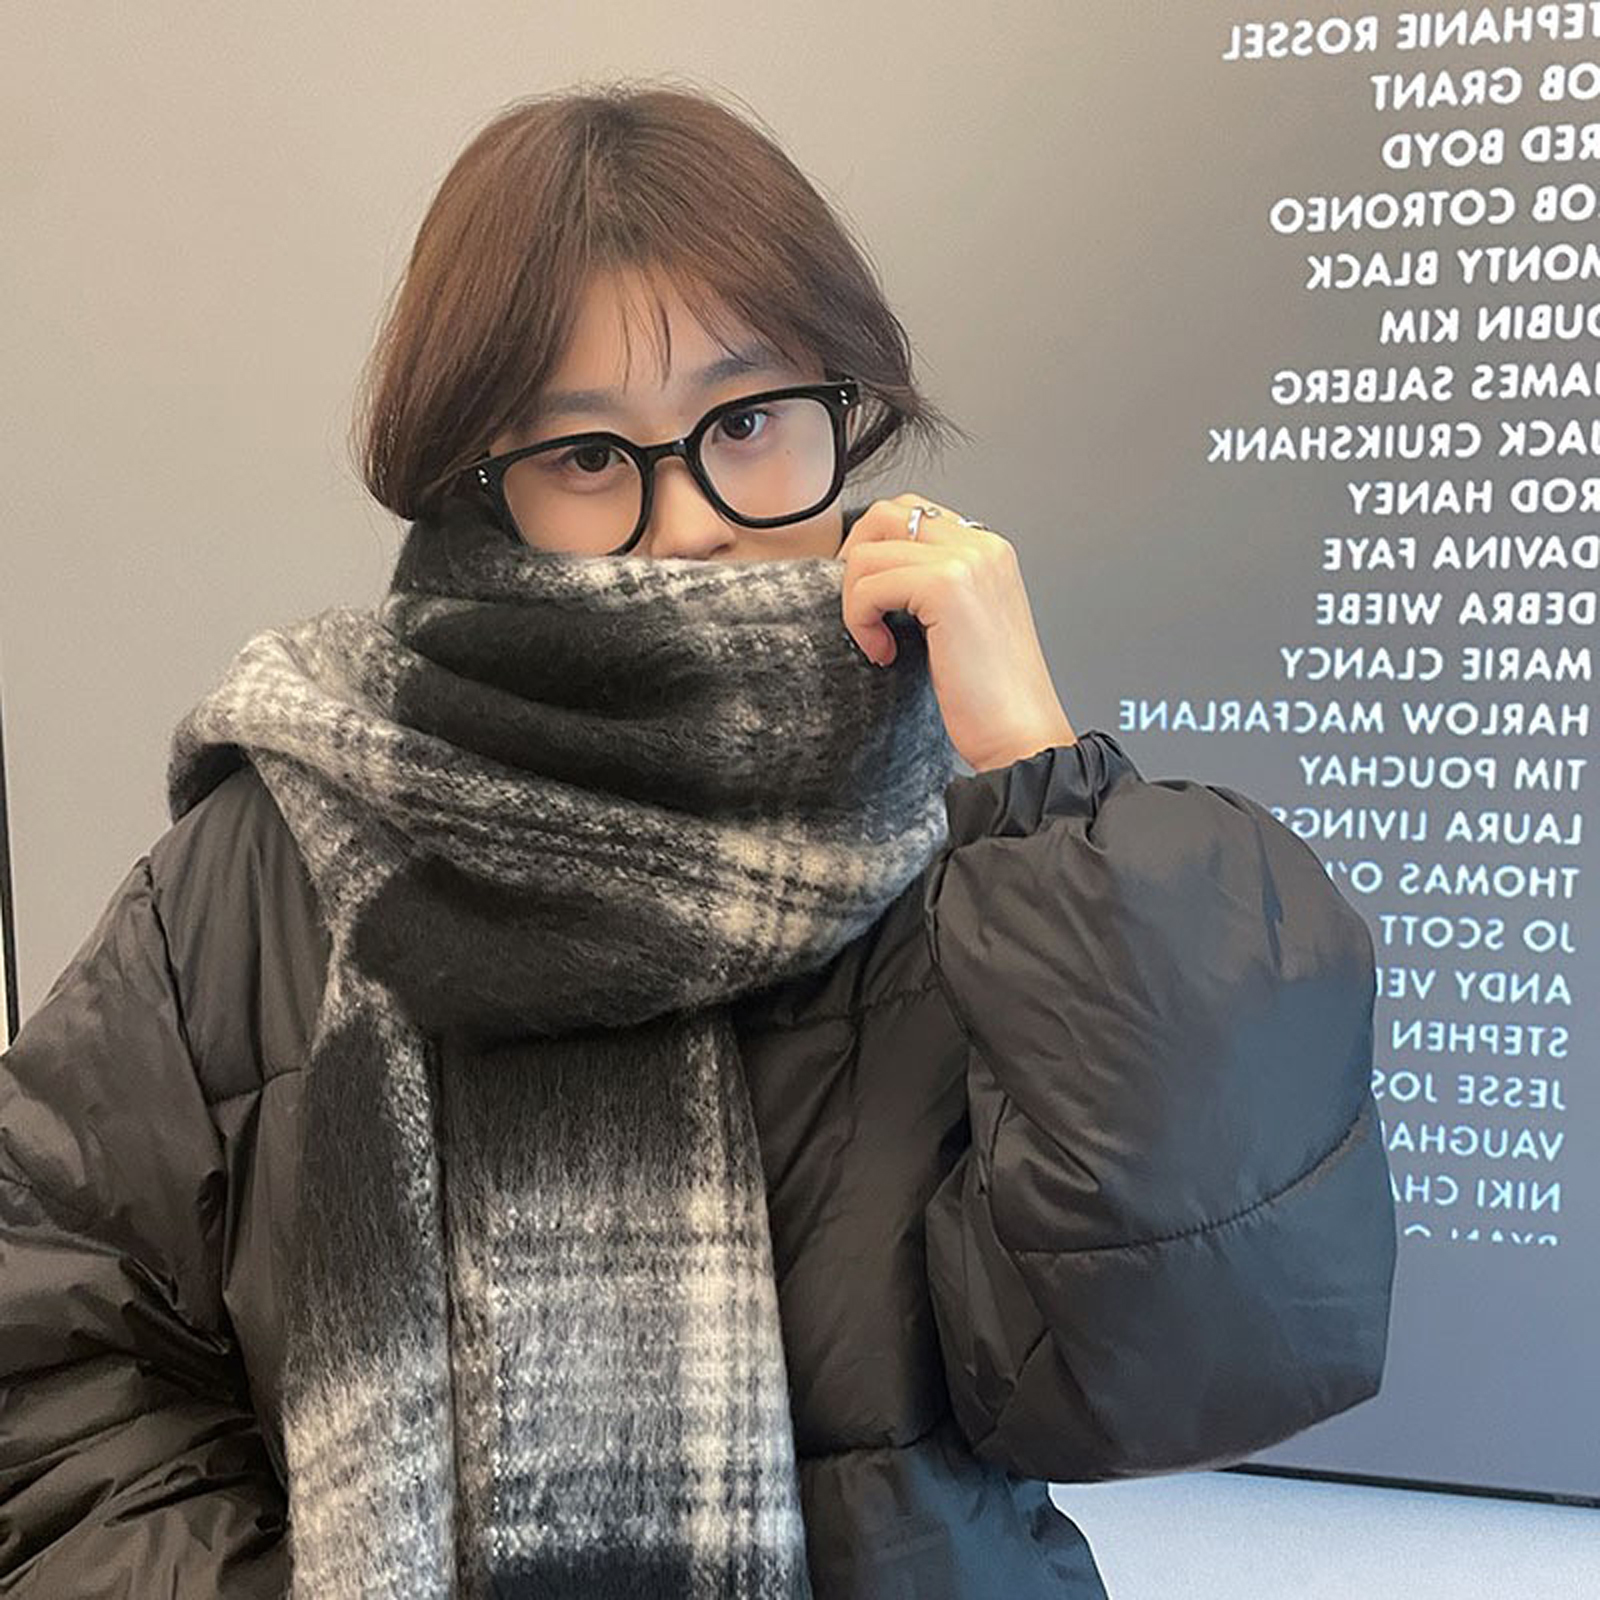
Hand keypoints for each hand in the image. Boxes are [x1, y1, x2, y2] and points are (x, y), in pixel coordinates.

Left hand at [838, 493, 1076, 772]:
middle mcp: (981, 545)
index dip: (875, 550)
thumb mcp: (959, 624)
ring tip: (879, 643)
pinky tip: (885, 654)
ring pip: (868, 552)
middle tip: (859, 612)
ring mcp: (966, 561)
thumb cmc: (990, 697)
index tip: (869, 599)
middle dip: (854, 561)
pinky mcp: (945, 586)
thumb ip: (930, 586)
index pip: (911, 513)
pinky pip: (869, 586)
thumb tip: (870, 571)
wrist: (1020, 736)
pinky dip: (860, 621)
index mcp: (988, 550)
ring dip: (856, 602)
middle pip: (884, 515)